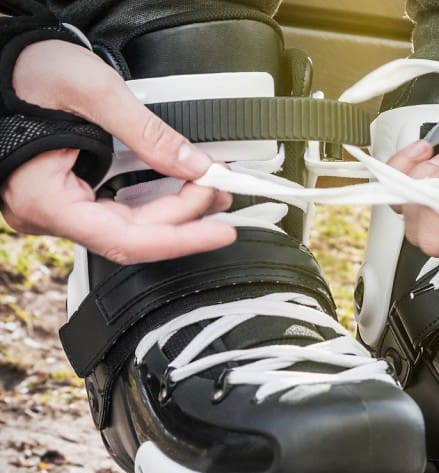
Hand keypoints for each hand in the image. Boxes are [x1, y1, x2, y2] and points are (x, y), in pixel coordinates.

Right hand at [0, 40, 233, 264]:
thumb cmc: (22, 70)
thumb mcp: (92, 89)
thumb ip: (146, 132)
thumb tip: (193, 165)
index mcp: (43, 199)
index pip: (125, 240)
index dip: (180, 239)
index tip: (220, 232)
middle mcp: (47, 213)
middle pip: (133, 233)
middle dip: (185, 214)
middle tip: (221, 189)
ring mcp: (57, 206)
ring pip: (129, 222)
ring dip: (175, 208)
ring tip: (211, 187)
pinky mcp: (69, 193)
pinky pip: (118, 206)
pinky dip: (154, 195)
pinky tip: (182, 185)